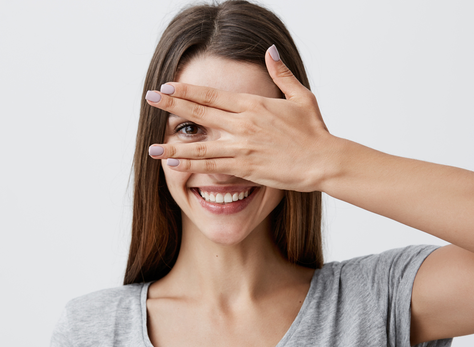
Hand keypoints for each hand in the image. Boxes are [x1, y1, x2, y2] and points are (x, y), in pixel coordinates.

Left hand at [144, 45, 338, 191]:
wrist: (324, 160)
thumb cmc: (315, 131)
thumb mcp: (301, 96)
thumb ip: (281, 74)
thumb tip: (270, 51)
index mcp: (253, 104)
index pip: (212, 95)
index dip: (187, 90)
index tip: (166, 86)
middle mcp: (243, 123)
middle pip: (200, 112)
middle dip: (171, 105)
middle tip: (149, 99)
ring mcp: (243, 147)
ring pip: (201, 145)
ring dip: (174, 146)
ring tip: (152, 148)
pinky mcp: (246, 168)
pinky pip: (213, 166)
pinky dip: (192, 166)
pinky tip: (175, 165)